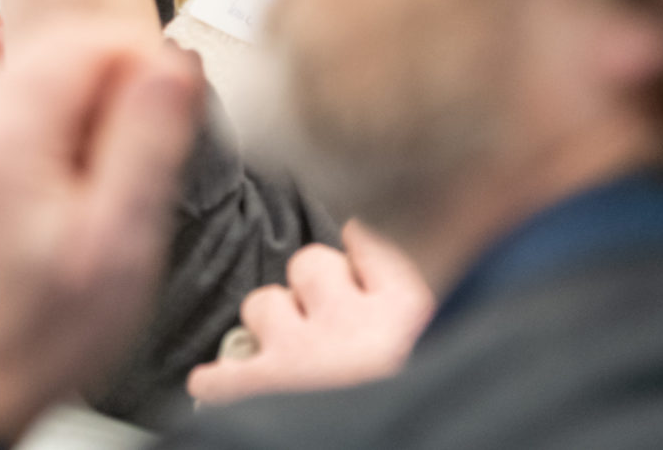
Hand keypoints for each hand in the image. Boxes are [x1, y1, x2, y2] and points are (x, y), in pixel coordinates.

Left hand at [0, 26, 205, 445]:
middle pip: (51, 59)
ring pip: (24, 93)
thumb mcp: (118, 245)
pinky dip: (38, 148)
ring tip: (100, 197)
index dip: (144, 62)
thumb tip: (173, 63)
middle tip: (142, 163)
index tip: (173, 107)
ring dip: (76, 122)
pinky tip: (57, 210)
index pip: (84, 40)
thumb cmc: (26, 345)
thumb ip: (147, 142)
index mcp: (0, 137)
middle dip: (111, 93)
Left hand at [186, 221, 431, 404]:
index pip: (368, 248)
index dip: (354, 263)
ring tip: (290, 367)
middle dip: (309, 291)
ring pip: (263, 304)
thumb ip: (403, 293)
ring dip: (270, 330)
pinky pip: (219, 370)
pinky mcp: (262, 391)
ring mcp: (303, 354)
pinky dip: (220, 383)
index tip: (351, 275)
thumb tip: (359, 233)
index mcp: (406, 314)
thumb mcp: (443, 349)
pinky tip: (229, 392)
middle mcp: (352, 322)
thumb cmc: (424, 412)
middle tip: (324, 331)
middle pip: (309, 264)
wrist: (414, 441)